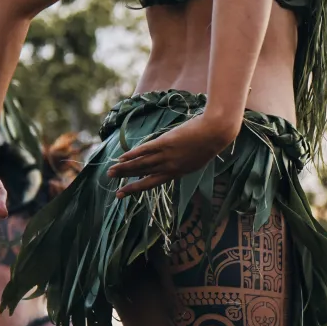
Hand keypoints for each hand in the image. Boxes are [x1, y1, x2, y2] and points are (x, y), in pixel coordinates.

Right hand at [107, 114, 237, 196]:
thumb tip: (169, 161)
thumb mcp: (196, 159)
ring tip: (111, 171)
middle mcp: (170, 167)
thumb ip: (181, 162)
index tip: (122, 194)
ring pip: (141, 164)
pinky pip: (145, 150)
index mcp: (178, 173)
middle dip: (125, 178)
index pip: (152, 183)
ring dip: (124, 168)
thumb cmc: (209, 143)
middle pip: (143, 174)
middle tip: (110, 180)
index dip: (136, 188)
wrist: (216, 132)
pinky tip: (122, 157)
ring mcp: (167, 155)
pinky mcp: (165, 142)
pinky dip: (133, 154)